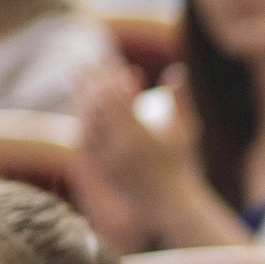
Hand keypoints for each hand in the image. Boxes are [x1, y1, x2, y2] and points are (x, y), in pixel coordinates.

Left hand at [74, 61, 197, 206]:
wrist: (169, 203)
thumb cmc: (182, 166)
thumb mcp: (186, 132)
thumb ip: (180, 100)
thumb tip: (175, 70)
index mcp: (144, 137)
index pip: (121, 97)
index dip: (112, 76)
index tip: (108, 59)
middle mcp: (122, 148)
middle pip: (100, 106)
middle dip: (91, 81)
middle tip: (85, 62)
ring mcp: (109, 159)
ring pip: (89, 121)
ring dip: (81, 97)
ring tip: (78, 78)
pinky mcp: (102, 168)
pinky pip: (87, 139)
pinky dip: (82, 119)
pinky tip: (80, 106)